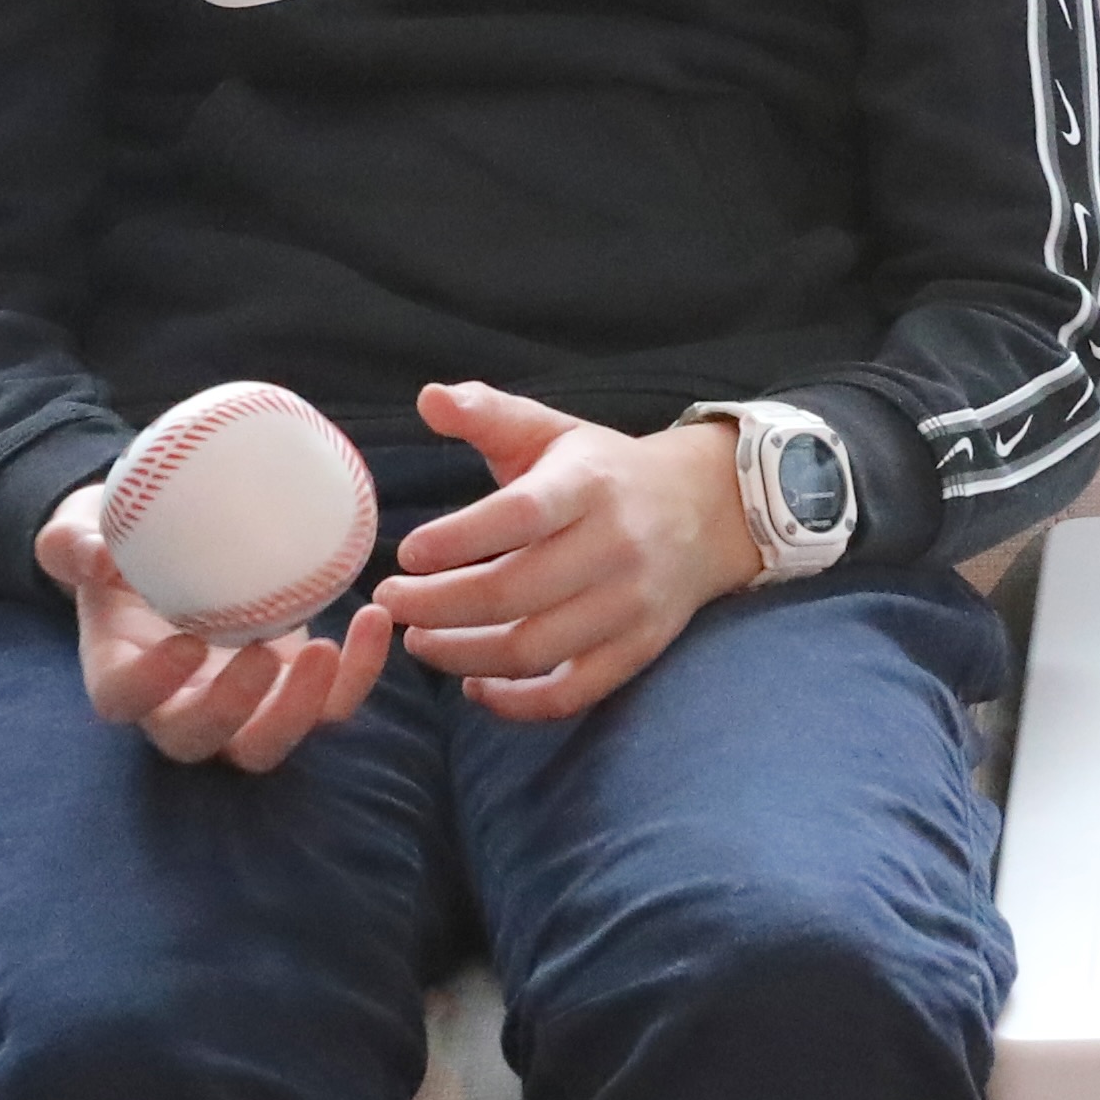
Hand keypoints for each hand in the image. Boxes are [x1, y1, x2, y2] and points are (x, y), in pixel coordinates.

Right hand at [40, 480, 397, 769]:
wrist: (170, 549)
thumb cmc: (116, 544)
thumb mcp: (79, 534)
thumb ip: (75, 544)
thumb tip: (98, 553)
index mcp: (119, 669)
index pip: (123, 700)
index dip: (151, 686)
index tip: (186, 642)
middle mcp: (175, 703)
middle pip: (197, 741)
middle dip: (233, 712)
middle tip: (265, 654)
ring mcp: (237, 705)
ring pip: (266, 745)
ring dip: (302, 710)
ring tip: (328, 648)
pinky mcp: (289, 689)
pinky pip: (329, 706)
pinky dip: (358, 675)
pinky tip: (373, 619)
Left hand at [368, 383, 757, 721]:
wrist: (709, 510)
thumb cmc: (605, 472)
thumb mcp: (554, 432)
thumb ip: (490, 414)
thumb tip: (428, 397)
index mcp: (590, 485)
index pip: (519, 516)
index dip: (455, 540)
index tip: (405, 554)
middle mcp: (617, 545)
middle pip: (513, 592)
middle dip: (435, 605)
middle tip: (390, 603)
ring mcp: (631, 602)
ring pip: (534, 648)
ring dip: (461, 653)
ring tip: (420, 639)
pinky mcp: (640, 646)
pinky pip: (572, 692)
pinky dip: (515, 702)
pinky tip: (474, 684)